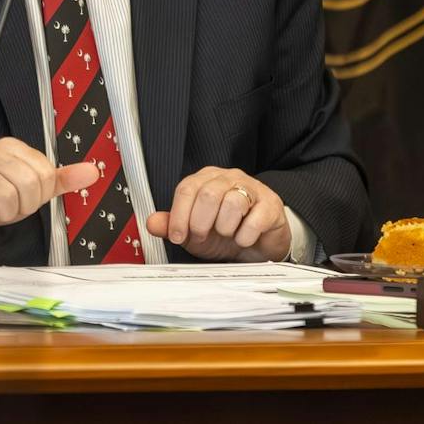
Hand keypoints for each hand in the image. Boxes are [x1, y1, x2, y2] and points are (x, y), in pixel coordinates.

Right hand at [0, 137, 97, 243]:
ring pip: (9, 197)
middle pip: (29, 184)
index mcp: (11, 148)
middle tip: (9, 204)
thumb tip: (92, 171)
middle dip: (23, 204)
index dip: (39, 193)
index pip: (45, 172)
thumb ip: (61, 179)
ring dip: (5, 213)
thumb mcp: (32, 187)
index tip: (24, 195)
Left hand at [145, 167, 290, 260]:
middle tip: (203, 237)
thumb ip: (172, 226)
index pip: (186, 189)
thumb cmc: (225, 235)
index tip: (178, 236)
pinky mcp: (271, 204)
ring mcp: (251, 188)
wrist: (258, 245)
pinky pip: (255, 219)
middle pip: (208, 194)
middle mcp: (227, 178)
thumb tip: (151, 223)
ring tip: (227, 235)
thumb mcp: (194, 233)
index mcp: (205, 180)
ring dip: (225, 227)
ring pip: (233, 202)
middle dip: (200, 222)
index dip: (179, 215)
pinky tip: (243, 239)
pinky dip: (245, 235)